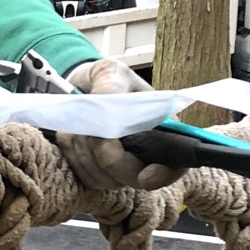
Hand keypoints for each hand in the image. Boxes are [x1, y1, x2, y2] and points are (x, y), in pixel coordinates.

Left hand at [55, 57, 184, 191]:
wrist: (82, 88)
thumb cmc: (105, 79)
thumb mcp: (110, 71)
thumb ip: (112, 87)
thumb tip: (112, 108)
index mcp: (162, 128)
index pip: (176, 164)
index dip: (164, 175)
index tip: (145, 177)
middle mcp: (147, 152)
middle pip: (134, 176)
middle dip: (110, 158)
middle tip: (92, 135)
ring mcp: (123, 166)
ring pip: (107, 178)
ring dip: (87, 154)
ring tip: (80, 127)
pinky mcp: (100, 173)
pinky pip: (87, 178)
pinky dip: (75, 158)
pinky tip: (73, 138)